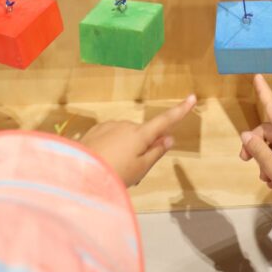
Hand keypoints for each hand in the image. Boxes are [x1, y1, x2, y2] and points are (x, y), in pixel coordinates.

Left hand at [80, 95, 196, 186]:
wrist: (80, 172)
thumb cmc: (114, 174)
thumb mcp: (140, 169)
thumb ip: (156, 152)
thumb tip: (169, 138)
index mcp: (140, 134)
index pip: (165, 121)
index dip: (180, 110)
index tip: (192, 97)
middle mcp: (126, 125)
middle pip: (142, 135)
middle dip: (141, 149)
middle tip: (132, 173)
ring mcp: (110, 125)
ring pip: (125, 137)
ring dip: (124, 150)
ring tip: (113, 170)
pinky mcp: (96, 129)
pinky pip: (111, 137)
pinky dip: (111, 147)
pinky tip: (103, 161)